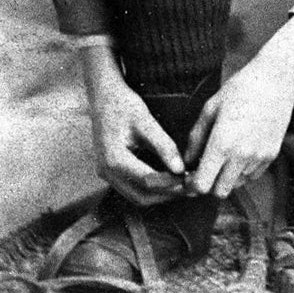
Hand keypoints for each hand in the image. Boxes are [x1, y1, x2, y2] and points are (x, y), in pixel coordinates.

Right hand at [80, 45, 185, 205]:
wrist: (103, 96)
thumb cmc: (123, 104)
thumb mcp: (145, 120)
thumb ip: (163, 144)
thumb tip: (180, 168)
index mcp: (113, 159)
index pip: (147, 181)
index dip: (171, 184)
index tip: (191, 180)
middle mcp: (106, 172)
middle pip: (141, 196)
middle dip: (167, 195)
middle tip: (191, 187)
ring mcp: (106, 174)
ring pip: (136, 196)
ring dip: (160, 195)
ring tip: (183, 185)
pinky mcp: (110, 172)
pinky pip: (132, 188)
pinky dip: (151, 188)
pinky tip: (168, 180)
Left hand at [184, 17, 293, 198]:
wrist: (276, 79)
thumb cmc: (241, 88)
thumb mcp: (210, 108)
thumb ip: (196, 138)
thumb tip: (188, 160)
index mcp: (222, 143)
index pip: (202, 185)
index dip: (192, 184)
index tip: (191, 176)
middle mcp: (241, 155)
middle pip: (219, 192)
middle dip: (210, 184)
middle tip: (207, 169)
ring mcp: (259, 157)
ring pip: (237, 184)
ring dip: (228, 177)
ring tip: (227, 155)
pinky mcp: (272, 155)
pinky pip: (253, 175)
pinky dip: (244, 170)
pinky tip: (242, 150)